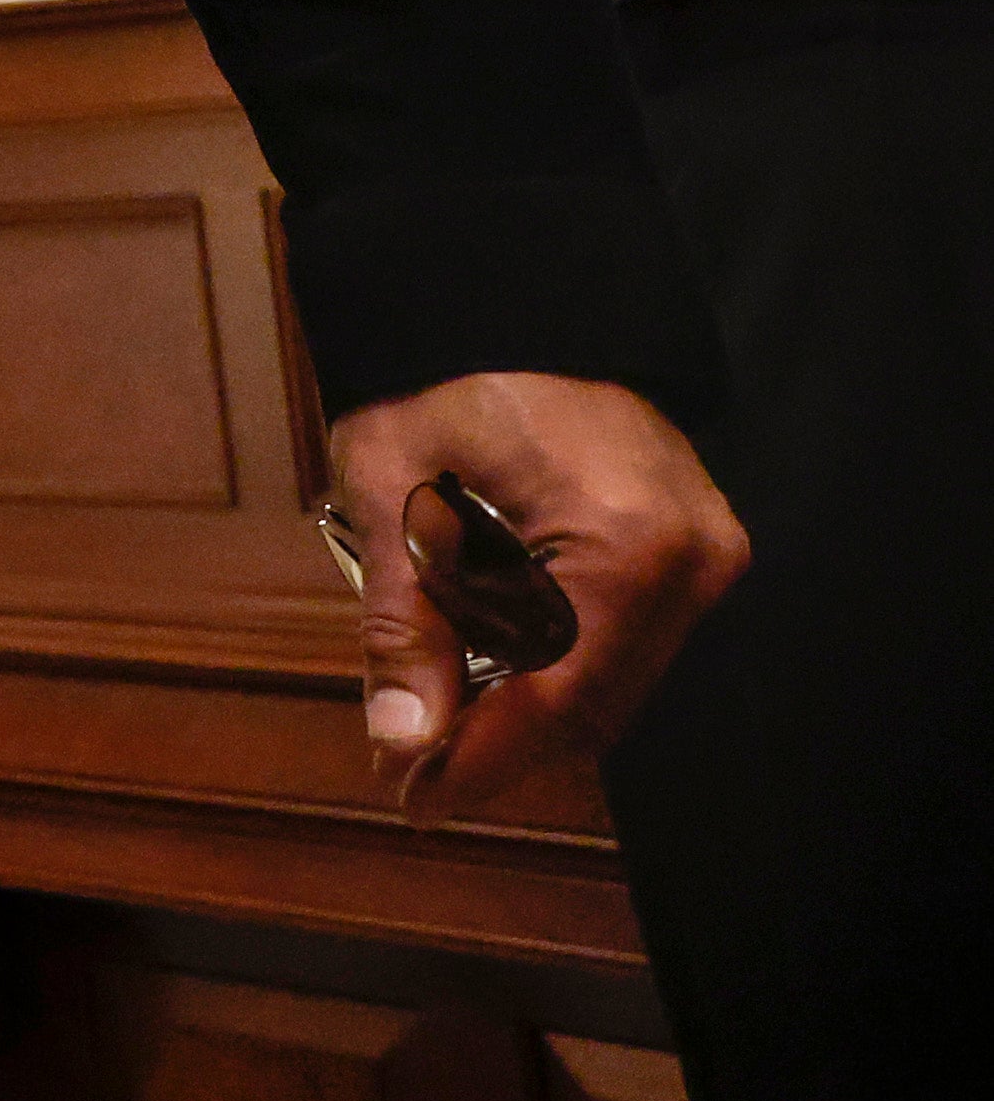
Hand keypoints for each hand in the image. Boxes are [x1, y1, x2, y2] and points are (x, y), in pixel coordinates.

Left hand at [324, 372, 744, 819]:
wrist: (516, 304)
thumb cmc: (443, 381)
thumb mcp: (394, 491)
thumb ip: (401, 620)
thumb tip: (402, 738)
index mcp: (625, 538)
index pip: (560, 695)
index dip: (483, 758)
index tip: (414, 796)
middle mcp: (690, 558)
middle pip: (593, 702)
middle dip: (498, 743)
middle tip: (410, 770)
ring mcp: (705, 559)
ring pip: (612, 682)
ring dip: (524, 710)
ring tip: (434, 725)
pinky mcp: (695, 556)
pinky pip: (624, 643)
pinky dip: (555, 667)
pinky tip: (489, 673)